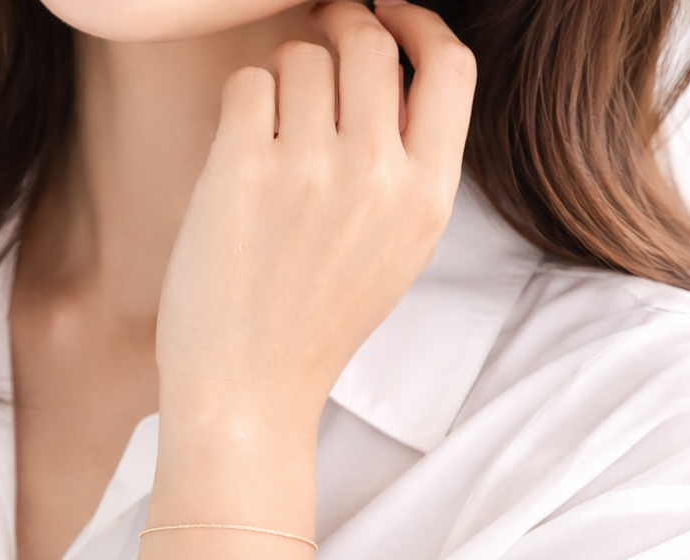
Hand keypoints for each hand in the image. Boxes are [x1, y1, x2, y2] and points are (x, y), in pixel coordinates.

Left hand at [156, 0, 475, 431]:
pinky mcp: (244, 170)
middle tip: (313, 52)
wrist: (249, 392)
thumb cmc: (313, 328)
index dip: (420, 24)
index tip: (388, 14)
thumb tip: (385, 73)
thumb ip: (405, 171)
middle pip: (370, 43)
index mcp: (427, 200)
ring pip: (303, 55)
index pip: (452, 67)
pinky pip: (247, 82)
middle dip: (339, 33)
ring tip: (270, 135)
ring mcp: (311, 170)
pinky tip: (238, 153)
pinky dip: (242, 103)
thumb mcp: (393, 257)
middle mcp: (379, 177)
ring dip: (283, 77)